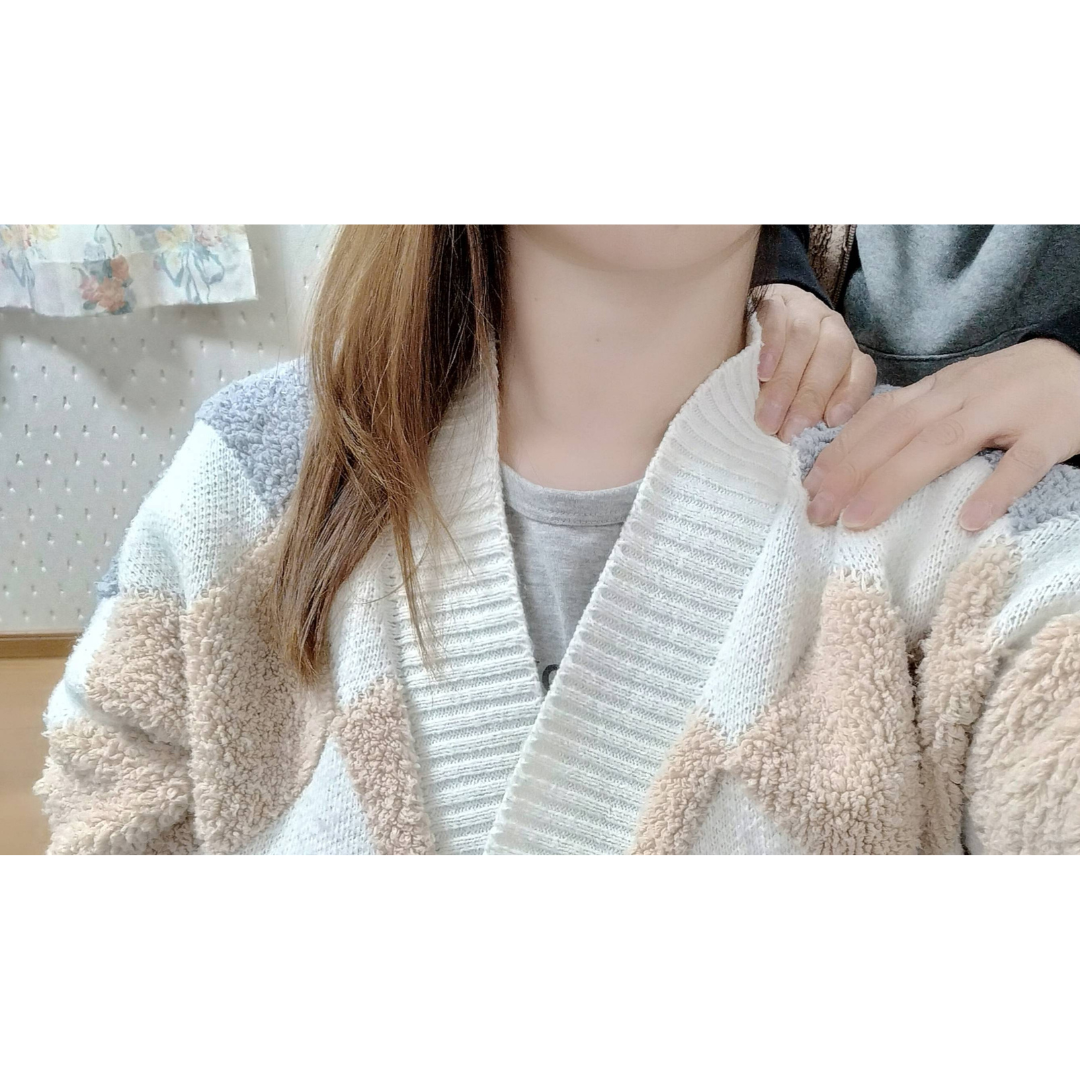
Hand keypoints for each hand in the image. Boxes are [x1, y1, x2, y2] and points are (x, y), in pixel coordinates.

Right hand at [755, 284, 876, 441]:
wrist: (756, 321)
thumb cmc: (781, 371)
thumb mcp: (801, 392)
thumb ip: (810, 408)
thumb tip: (801, 435)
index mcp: (847, 354)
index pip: (860, 371)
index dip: (849, 396)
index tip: (831, 421)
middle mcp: (832, 330)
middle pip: (831, 357)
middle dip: (809, 398)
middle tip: (787, 431)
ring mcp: (805, 311)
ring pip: (804, 339)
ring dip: (786, 381)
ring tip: (768, 416)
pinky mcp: (776, 300)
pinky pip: (777, 320)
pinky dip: (771, 348)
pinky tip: (762, 373)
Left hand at [803, 337, 1079, 530]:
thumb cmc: (1015, 390)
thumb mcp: (960, 395)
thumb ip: (918, 419)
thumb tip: (860, 455)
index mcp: (941, 389)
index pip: (880, 416)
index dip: (842, 449)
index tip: (808, 486)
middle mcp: (966, 394)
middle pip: (899, 431)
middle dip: (851, 471)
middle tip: (817, 512)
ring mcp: (1011, 410)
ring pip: (944, 443)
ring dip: (896, 481)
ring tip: (859, 518)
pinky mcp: (1054, 430)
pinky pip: (1024, 462)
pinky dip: (996, 489)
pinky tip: (968, 521)